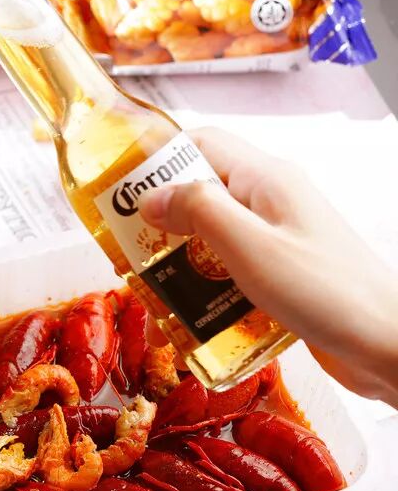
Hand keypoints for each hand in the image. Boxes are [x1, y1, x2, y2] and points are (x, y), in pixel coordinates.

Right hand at [138, 127, 397, 405]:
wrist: (390, 347)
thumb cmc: (327, 294)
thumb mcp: (250, 248)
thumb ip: (198, 213)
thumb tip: (149, 198)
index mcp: (266, 180)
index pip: (200, 143)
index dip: (156, 160)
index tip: (120, 192)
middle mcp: (272, 201)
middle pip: (200, 189)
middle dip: (160, 216)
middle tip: (128, 249)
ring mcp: (280, 237)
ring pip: (212, 232)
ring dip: (179, 255)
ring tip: (153, 285)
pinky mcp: (283, 272)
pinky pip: (230, 265)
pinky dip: (205, 282)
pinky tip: (192, 309)